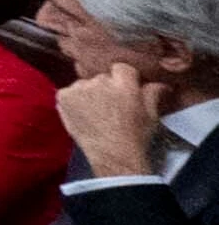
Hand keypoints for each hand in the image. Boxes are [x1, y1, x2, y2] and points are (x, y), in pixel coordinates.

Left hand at [63, 61, 171, 176]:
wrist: (114, 156)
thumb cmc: (135, 136)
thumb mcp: (151, 114)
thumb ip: (153, 93)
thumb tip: (162, 84)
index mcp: (124, 84)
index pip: (121, 68)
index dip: (124, 80)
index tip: (124, 91)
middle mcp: (100, 82)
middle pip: (102, 77)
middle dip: (106, 88)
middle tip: (111, 106)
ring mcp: (79, 88)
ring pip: (84, 84)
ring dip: (88, 94)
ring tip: (96, 113)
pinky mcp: (63, 97)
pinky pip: (68, 93)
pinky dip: (72, 101)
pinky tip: (82, 115)